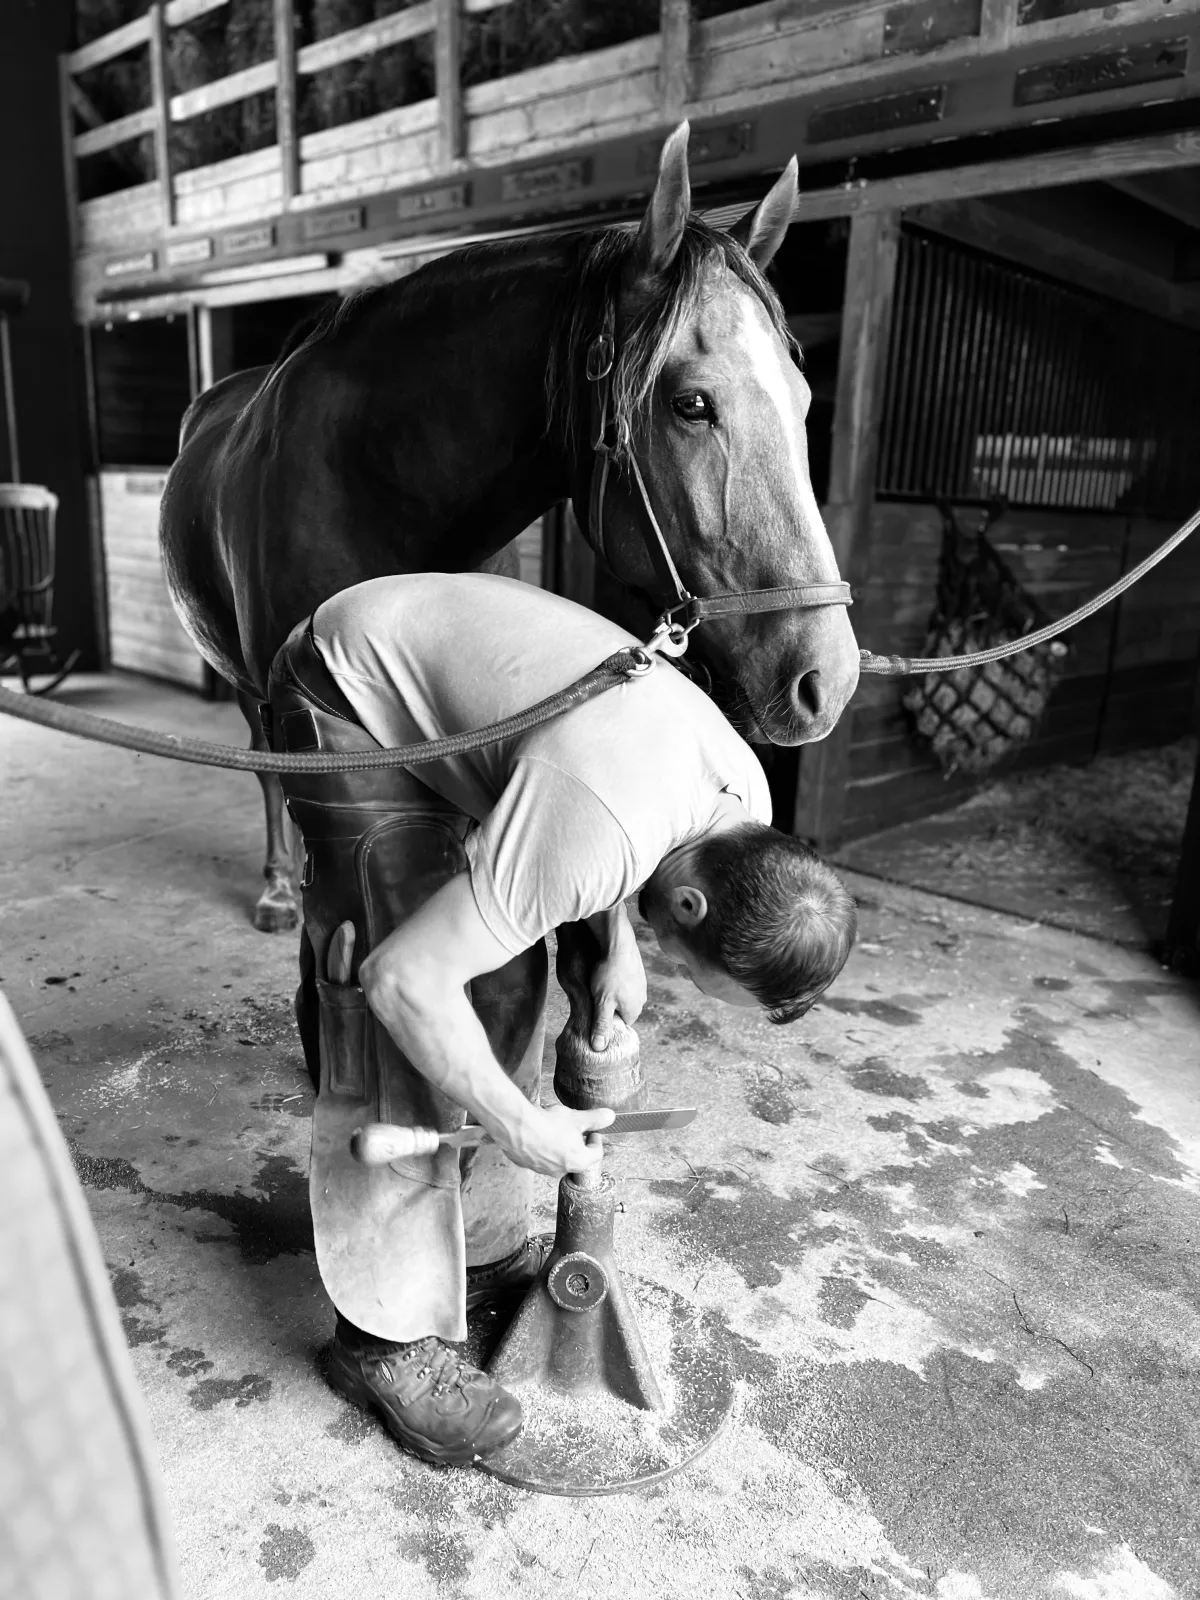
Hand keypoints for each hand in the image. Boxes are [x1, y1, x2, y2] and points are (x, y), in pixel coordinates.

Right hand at [496, 1104, 615, 1176]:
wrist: (517, 1126)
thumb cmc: (548, 1124)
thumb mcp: (576, 1118)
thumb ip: (595, 1119)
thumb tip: (610, 1117)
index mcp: (579, 1161)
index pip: (596, 1153)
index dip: (596, 1139)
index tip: (592, 1131)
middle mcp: (562, 1170)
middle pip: (577, 1158)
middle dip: (577, 1143)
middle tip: (573, 1129)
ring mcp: (543, 1169)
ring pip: (557, 1158)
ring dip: (559, 1146)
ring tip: (554, 1128)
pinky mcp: (527, 1164)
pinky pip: (539, 1157)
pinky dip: (542, 1147)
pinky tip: (538, 1133)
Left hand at [588, 928, 646, 1051]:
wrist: (619, 942)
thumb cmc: (609, 974)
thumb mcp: (602, 1003)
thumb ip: (601, 1025)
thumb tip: (599, 1048)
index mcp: (634, 1010)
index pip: (620, 1025)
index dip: (606, 1019)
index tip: (596, 1009)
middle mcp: (641, 999)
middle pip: (622, 1010)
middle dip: (609, 1005)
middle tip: (596, 995)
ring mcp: (641, 984)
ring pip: (623, 995)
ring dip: (612, 991)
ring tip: (601, 982)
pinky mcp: (637, 971)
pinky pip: (625, 982)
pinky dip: (616, 979)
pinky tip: (607, 972)